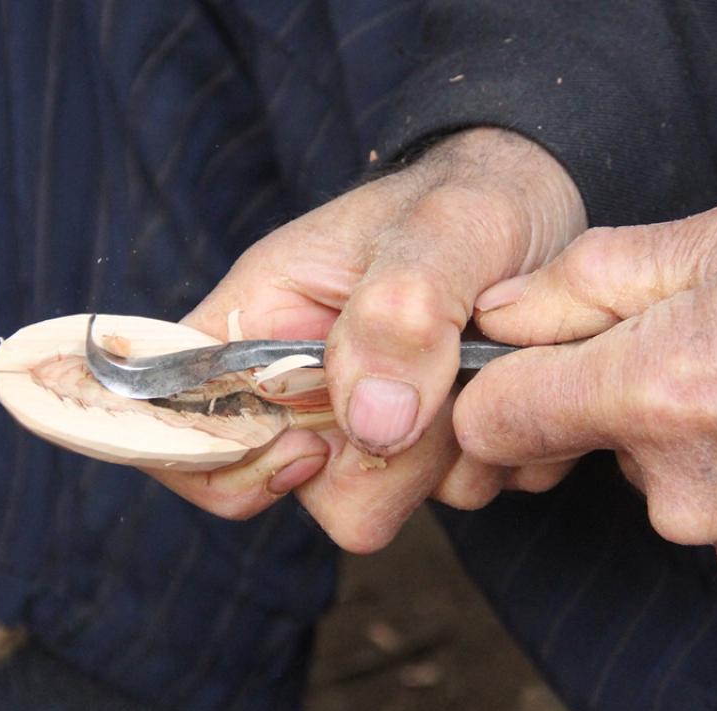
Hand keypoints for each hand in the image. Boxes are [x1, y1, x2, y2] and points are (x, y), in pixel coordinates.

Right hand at [149, 128, 584, 550]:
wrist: (544, 211)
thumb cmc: (472, 200)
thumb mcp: (445, 227)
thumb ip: (400, 311)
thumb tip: (373, 424)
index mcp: (258, 325)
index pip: (172, 424)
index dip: (223, 463)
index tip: (312, 445)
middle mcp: (300, 391)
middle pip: (305, 489)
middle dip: (387, 453)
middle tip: (447, 369)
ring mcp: (367, 431)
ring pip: (388, 504)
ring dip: (455, 450)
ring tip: (488, 363)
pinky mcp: (430, 453)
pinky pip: (461, 496)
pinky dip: (499, 454)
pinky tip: (511, 388)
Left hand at [457, 194, 716, 603]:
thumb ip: (595, 276)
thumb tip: (505, 309)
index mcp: (652, 394)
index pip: (499, 418)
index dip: (505, 383)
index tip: (534, 363)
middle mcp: (684, 494)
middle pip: (603, 448)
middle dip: (639, 397)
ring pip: (680, 489)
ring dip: (709, 444)